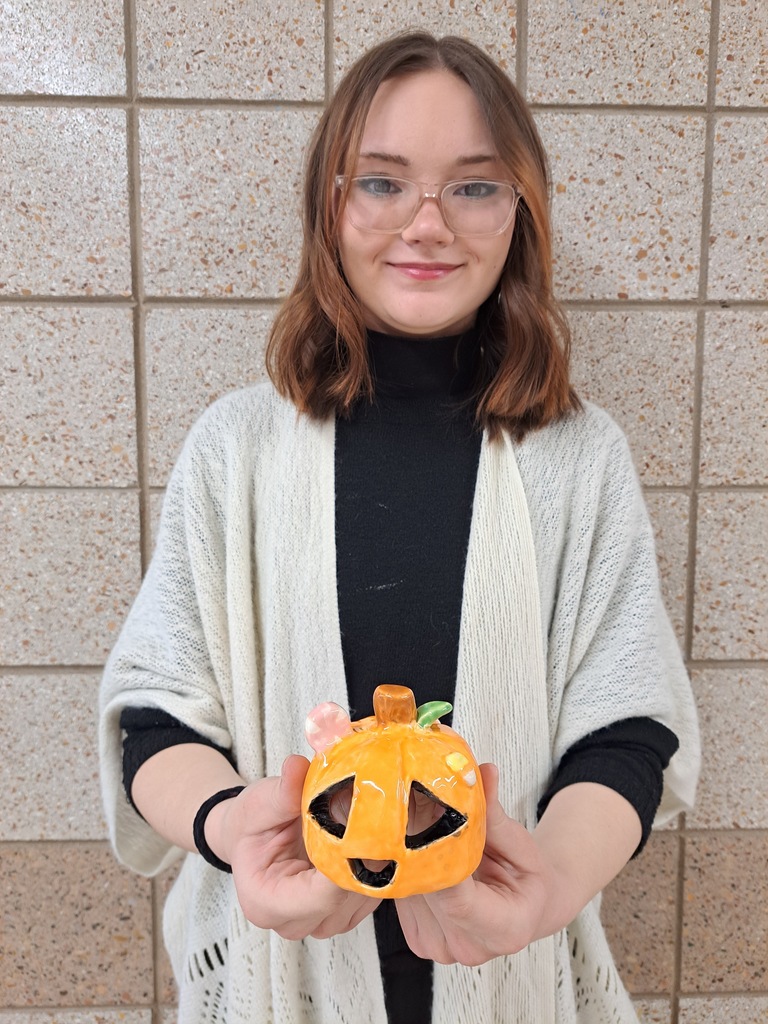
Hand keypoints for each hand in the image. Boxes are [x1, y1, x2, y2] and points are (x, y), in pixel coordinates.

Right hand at [208, 754, 380, 939]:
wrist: (251, 837)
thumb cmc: (252, 825)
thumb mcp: (260, 802)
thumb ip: (282, 791)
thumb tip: (297, 766)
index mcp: (265, 902)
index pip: (319, 896)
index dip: (347, 864)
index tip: (364, 827)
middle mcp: (293, 922)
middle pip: (344, 901)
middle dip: (363, 858)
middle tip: (374, 816)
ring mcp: (320, 922)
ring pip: (363, 901)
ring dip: (373, 862)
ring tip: (370, 824)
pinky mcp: (342, 914)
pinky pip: (371, 897)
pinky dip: (376, 869)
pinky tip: (371, 840)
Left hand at [395, 763, 553, 965]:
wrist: (526, 908)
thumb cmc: (527, 879)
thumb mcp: (522, 845)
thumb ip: (495, 814)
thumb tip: (483, 772)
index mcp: (503, 929)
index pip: (457, 900)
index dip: (436, 862)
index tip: (424, 822)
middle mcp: (469, 947)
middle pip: (428, 894)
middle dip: (417, 848)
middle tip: (409, 805)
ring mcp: (440, 948)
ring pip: (409, 895)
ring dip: (407, 857)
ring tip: (416, 825)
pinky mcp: (420, 939)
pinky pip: (402, 899)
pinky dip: (406, 870)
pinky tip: (415, 850)